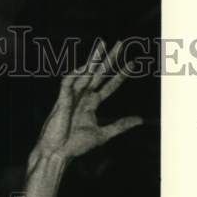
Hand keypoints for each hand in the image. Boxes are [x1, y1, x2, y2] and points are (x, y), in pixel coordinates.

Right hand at [36, 41, 142, 162]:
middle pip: (98, 73)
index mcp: (91, 104)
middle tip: (120, 43)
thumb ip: (120, 125)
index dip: (120, 75)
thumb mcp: (102, 134)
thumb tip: (139, 120)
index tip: (133, 63)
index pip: (109, 85)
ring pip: (84, 73)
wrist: (57, 153)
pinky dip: (75, 74)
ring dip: (93, 59)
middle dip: (109, 59)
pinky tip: (85, 67)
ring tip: (103, 44)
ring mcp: (72, 97)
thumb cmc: (75, 146)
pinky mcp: (62, 101)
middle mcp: (82, 97)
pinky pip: (68, 82)